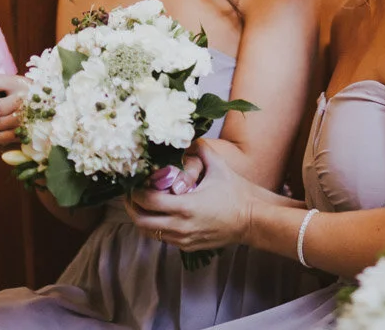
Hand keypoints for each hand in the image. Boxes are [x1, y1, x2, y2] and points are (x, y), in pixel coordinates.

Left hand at [127, 140, 254, 251]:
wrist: (253, 219)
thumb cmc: (236, 193)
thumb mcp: (217, 166)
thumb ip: (200, 149)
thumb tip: (188, 136)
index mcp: (185, 206)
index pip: (147, 201)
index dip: (135, 192)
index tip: (133, 182)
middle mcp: (181, 226)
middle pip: (142, 221)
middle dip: (132, 207)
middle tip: (132, 194)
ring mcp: (184, 239)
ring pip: (150, 233)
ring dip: (142, 218)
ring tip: (142, 204)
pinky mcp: (189, 246)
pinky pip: (163, 239)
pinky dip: (156, 227)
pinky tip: (160, 215)